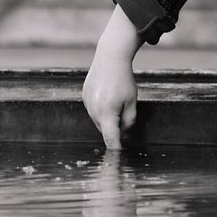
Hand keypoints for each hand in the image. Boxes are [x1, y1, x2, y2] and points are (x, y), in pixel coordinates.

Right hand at [83, 7, 143, 149]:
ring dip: (107, 117)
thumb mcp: (132, 101)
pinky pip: (93, 109)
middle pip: (104, 129)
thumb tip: (123, 135)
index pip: (110, 139)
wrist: (110, 57)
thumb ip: (129, 121)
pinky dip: (100, 107)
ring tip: (115, 98)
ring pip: (98, 119)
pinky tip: (107, 93)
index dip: (115, 149)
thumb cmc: (124, 79)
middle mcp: (93, 109)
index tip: (117, 158)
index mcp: (107, 112)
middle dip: (115, 127)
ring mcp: (87, 102)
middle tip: (125, 109)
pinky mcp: (84, 96)